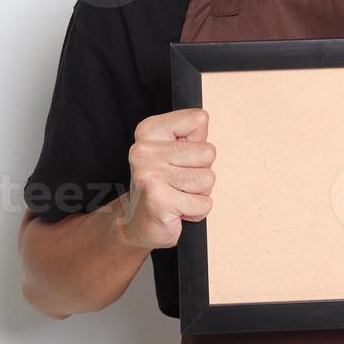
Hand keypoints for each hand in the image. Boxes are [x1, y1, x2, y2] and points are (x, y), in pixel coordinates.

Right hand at [116, 107, 216, 250]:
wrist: (135, 223)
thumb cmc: (161, 185)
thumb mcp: (173, 151)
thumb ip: (191, 137)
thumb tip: (203, 126)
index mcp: (149, 131)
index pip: (199, 120)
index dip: (199, 142)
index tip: (181, 156)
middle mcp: (145, 150)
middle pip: (208, 152)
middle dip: (201, 171)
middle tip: (180, 181)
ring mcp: (149, 174)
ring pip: (207, 178)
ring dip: (199, 193)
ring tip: (179, 194)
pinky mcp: (158, 200)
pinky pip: (203, 204)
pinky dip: (197, 211)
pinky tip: (178, 209)